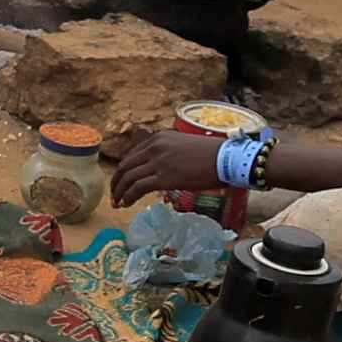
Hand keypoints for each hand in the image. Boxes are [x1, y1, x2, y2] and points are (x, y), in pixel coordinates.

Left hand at [104, 126, 224, 202]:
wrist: (227, 159)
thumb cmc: (212, 155)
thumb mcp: (184, 147)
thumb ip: (168, 154)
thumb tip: (160, 171)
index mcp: (159, 138)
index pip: (132, 155)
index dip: (124, 171)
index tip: (121, 182)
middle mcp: (155, 147)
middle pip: (125, 166)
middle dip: (116, 182)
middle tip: (114, 195)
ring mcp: (158, 162)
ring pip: (128, 178)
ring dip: (120, 192)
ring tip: (118, 203)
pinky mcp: (164, 177)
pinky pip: (138, 188)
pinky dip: (128, 196)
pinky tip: (127, 204)